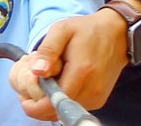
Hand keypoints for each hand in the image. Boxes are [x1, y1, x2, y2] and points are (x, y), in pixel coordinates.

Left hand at [10, 9, 128, 120]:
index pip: (54, 103)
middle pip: (58, 111)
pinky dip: (64, 100)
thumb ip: (48, 50)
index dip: (35, 107)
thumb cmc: (87, 30)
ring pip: (66, 111)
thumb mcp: (62, 30)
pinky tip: (62, 85)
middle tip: (30, 91)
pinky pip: (75, 106)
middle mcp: (92, 89)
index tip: (23, 98)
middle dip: (40, 105)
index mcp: (81, 71)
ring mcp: (97, 96)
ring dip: (52, 103)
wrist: (117, 33)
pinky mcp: (100, 99)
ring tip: (48, 83)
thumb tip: (37, 72)